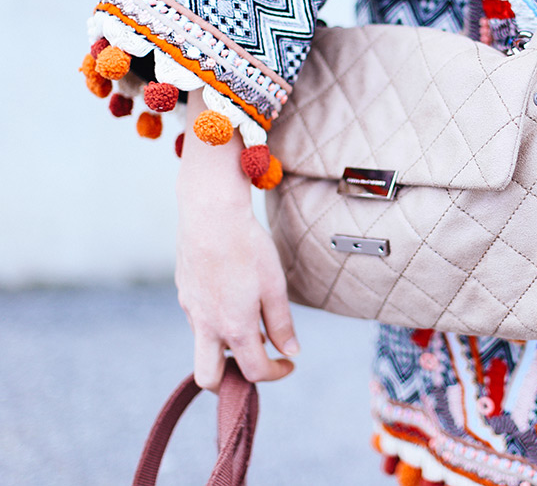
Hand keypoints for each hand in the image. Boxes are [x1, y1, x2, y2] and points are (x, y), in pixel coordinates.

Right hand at [175, 90, 298, 391]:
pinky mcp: (184, 292)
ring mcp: (190, 310)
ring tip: (251, 324)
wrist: (211, 214)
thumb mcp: (275, 287)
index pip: (254, 371)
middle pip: (209, 378)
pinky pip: (199, 320)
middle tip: (254, 366)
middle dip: (230, 383)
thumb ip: (281, 324)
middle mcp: (206, 326)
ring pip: (203, 346)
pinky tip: (233, 297)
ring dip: (226, 347)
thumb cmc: (248, 248)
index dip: (276, 374)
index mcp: (234, 328)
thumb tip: (291, 352)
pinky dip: (216, 323)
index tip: (289, 364)